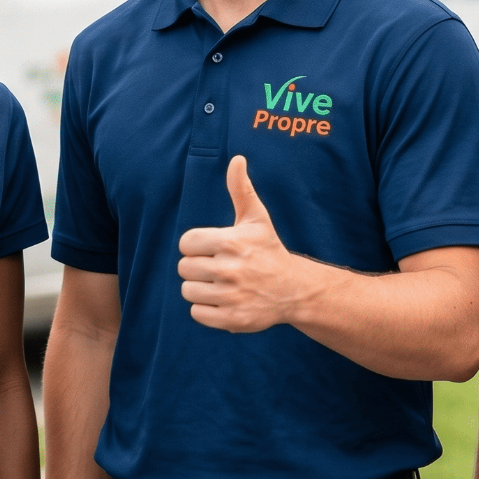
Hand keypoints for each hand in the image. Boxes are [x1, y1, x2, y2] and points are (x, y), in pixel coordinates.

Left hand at [177, 156, 313, 332]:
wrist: (294, 289)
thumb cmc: (268, 250)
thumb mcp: (257, 218)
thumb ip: (241, 189)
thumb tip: (237, 159)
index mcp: (230, 242)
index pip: (186, 243)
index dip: (196, 245)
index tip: (214, 248)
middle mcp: (230, 270)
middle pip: (184, 268)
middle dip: (198, 267)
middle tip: (219, 267)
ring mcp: (231, 296)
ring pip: (188, 291)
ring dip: (200, 289)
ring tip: (220, 284)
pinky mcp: (232, 319)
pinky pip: (197, 313)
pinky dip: (206, 309)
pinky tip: (223, 300)